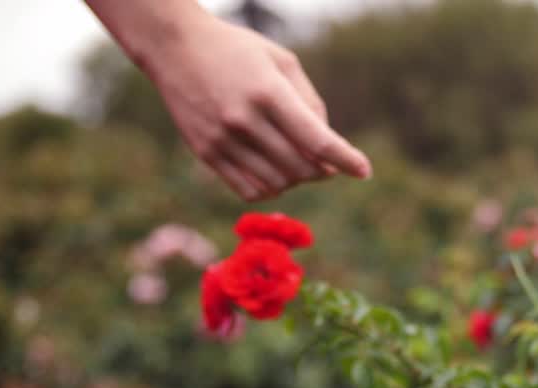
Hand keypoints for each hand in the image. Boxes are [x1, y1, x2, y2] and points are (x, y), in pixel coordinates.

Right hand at [145, 13, 370, 200]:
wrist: (173, 47)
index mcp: (268, 92)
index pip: (316, 139)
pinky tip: (275, 172)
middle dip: (322, 170)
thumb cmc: (237, 50)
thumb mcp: (281, 61)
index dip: (345, 159)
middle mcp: (244, 120)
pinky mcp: (206, 153)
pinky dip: (271, 189)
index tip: (364, 171)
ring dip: (297, 179)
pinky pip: (250, 190)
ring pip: (278, 184)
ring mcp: (223, 140)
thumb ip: (309, 102)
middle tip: (326, 162)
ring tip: (297, 162)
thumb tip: (326, 147)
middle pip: (300, 168)